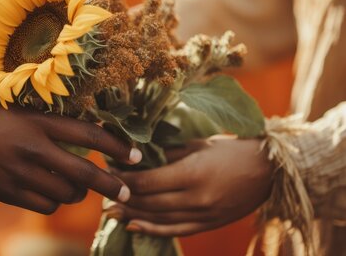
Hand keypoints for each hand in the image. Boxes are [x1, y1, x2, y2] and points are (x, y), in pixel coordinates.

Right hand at [0, 96, 140, 213]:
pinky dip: (55, 201)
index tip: (136, 155)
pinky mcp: (7, 192)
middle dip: (112, 185)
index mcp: (38, 121)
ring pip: (66, 194)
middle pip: (85, 174)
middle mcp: (32, 148)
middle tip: (125, 191)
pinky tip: (52, 192)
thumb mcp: (22, 108)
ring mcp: (19, 173)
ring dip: (79, 193)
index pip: (89, 135)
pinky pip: (45, 205)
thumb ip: (52, 122)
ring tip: (79, 186)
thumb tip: (90, 136)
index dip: (117, 147)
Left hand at [109, 137, 272, 235]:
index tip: (108, 171)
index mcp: (192, 173)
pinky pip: (176, 230)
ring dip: (132, 215)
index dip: (124, 180)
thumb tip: (140, 156)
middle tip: (102, 191)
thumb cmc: (234, 150)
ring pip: (158, 218)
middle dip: (122, 197)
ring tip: (110, 212)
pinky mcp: (209, 224)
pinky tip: (134, 226)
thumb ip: (169, 153)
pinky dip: (153, 229)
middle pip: (149, 202)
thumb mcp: (199, 144)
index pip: (147, 182)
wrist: (271, 171)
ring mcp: (203, 215)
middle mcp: (196, 198)